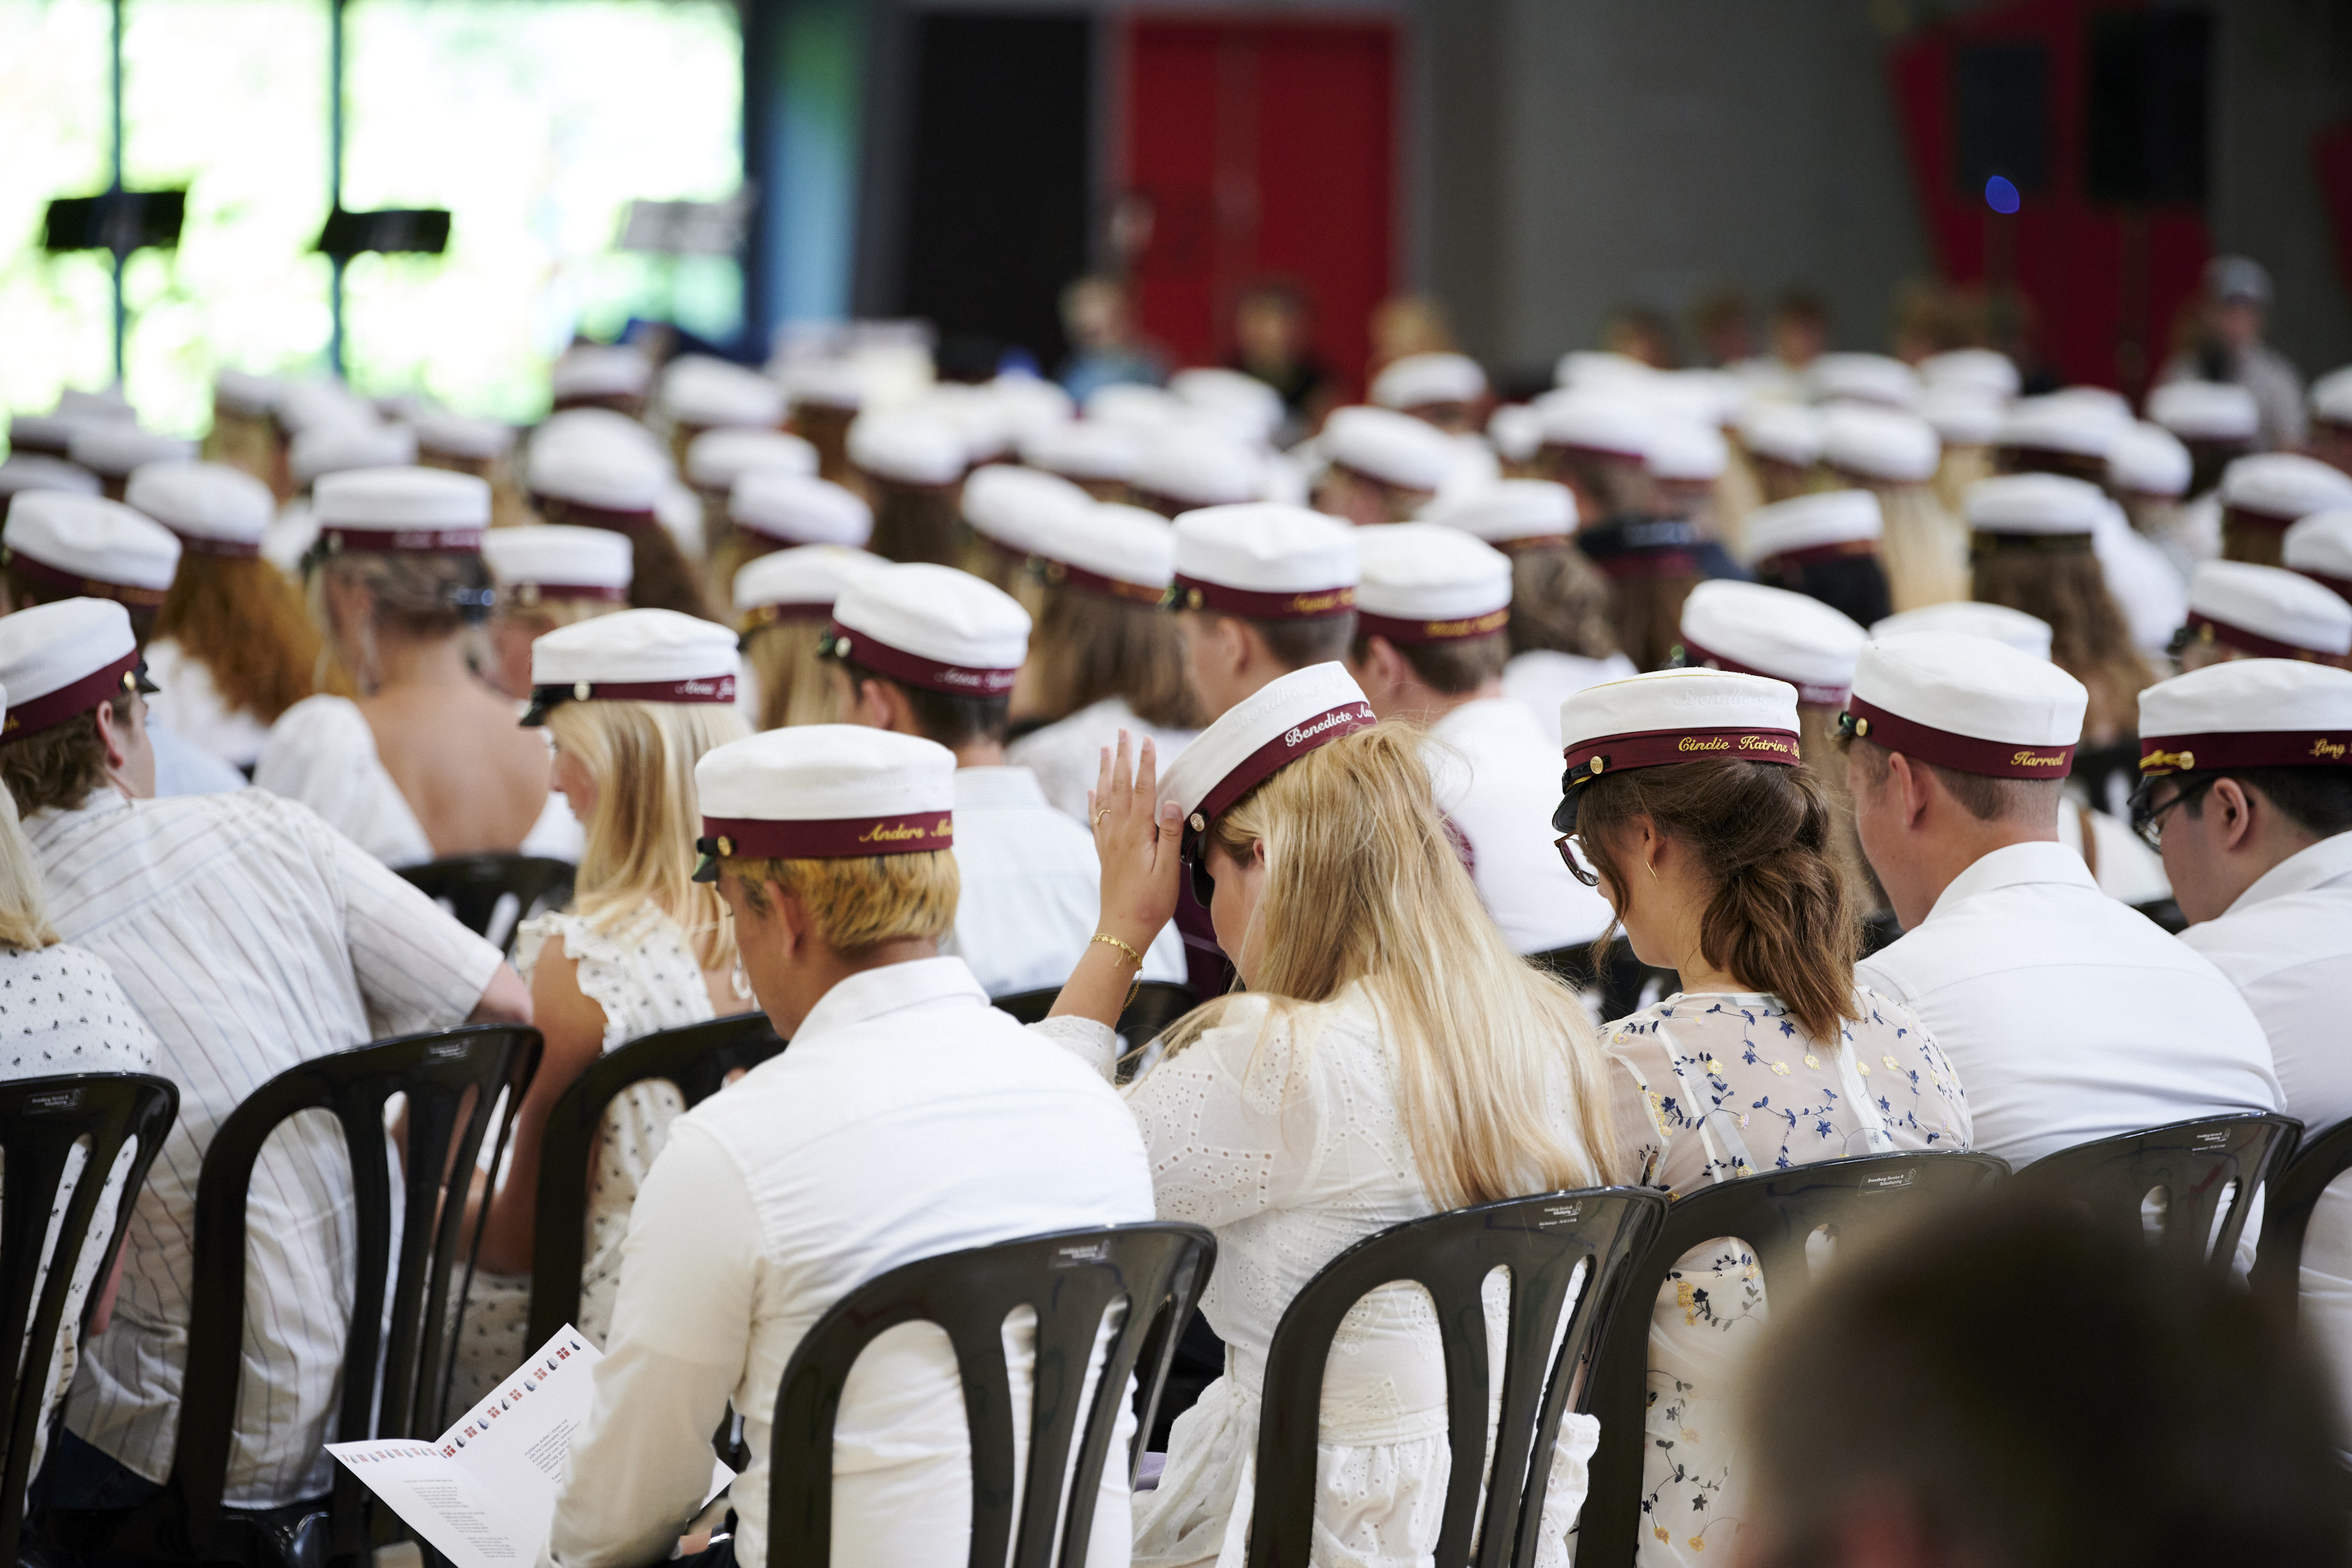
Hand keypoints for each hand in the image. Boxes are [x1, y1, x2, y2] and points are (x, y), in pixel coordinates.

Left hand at [1090, 730, 1181, 951]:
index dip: (1146, 764)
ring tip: (1105, 750)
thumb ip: (1172, 835)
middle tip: (1122, 732)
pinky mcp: (1105, 852)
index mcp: (1137, 834)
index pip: (1143, 790)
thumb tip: (1174, 802)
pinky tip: (1092, 790)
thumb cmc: (1151, 903)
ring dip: (1106, 771)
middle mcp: (1119, 832)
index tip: (1148, 740)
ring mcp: (1109, 841)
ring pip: (1105, 797)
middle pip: (1120, 786)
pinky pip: (1097, 818)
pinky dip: (1094, 800)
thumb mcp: (1169, 871)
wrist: (1122, 929)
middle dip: (1122, 757)